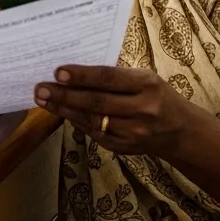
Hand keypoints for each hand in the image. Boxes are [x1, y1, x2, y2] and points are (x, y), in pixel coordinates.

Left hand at [34, 65, 200, 158]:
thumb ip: (116, 77)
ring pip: (92, 120)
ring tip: (43, 100)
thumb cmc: (157, 96)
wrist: (179, 131)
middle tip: (40, 88)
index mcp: (147, 84)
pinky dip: (76, 122)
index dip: (82, 75)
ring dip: (64, 110)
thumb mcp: (144, 79)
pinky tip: (62, 113)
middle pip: (96, 102)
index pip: (108, 78)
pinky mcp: (124, 148)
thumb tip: (74, 73)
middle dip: (64, 95)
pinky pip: (95, 134)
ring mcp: (133, 132)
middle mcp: (142, 109)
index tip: (58, 72)